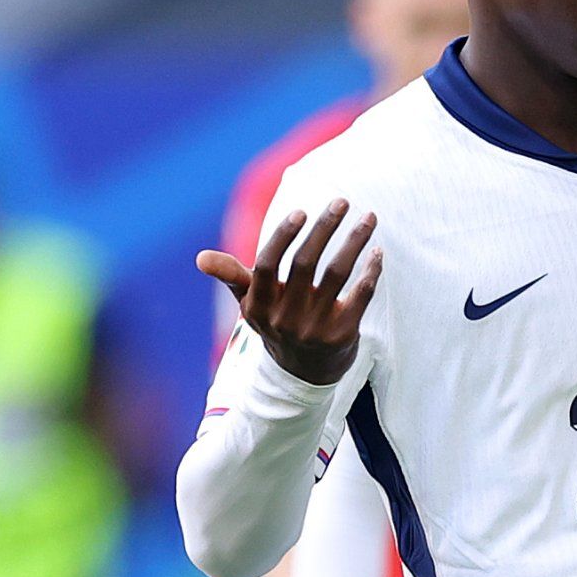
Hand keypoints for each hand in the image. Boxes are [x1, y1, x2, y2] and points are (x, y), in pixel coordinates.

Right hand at [193, 200, 378, 385]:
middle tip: (342, 201)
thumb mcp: (252, 305)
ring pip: (336, 274)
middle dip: (324, 228)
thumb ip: (232, 276)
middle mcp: (285, 318)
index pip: (266, 264)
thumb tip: (200, 258)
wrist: (305, 375)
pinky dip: (370, 271)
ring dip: (354, 242)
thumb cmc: (277, 324)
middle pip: (305, 263)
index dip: (282, 236)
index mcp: (259, 306)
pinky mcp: (342, 335)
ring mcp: (314, 328)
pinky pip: (360, 295)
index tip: (301, 211)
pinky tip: (376, 251)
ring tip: (370, 217)